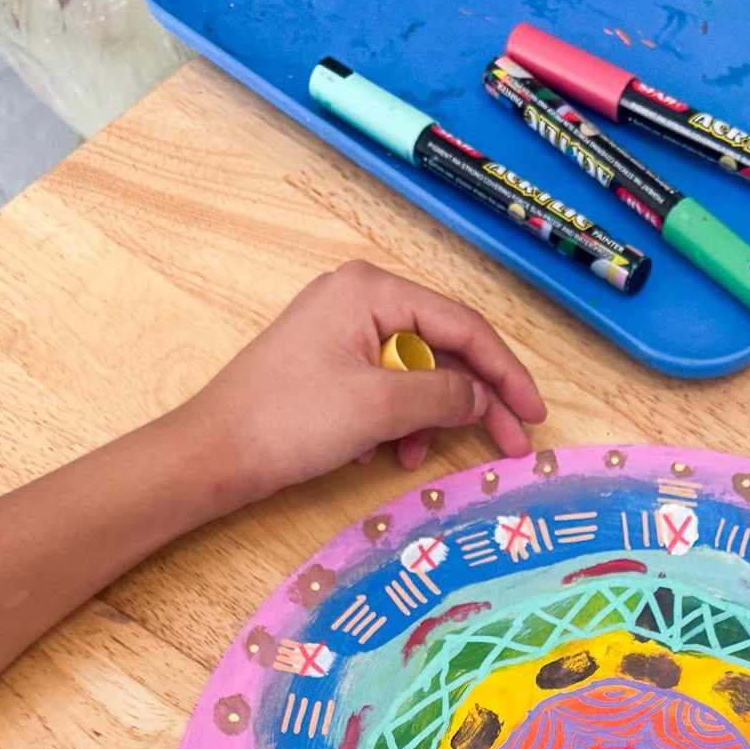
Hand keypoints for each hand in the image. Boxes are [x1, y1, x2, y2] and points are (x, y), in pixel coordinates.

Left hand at [179, 261, 546, 505]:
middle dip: (474, 400)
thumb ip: (443, 396)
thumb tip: (481, 397)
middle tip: (510, 443)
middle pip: (443, 347)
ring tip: (418, 458)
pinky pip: (385, 386)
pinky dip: (396, 421)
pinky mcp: (329, 362)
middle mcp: (360, 297)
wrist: (216, 452)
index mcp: (373, 290)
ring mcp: (342, 329)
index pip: (463, 325)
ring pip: (416, 372)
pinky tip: (385, 453)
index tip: (534, 414)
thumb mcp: (380, 407)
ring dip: (429, 418)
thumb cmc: (290, 421)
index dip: (506, 372)